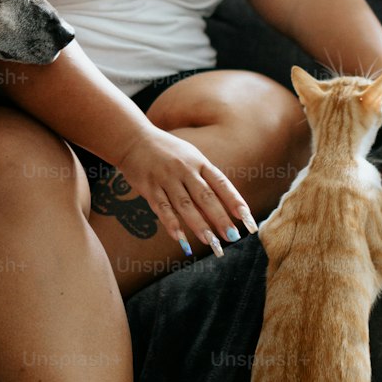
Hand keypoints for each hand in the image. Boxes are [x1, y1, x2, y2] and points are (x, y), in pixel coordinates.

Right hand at [114, 126, 257, 255]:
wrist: (134, 139)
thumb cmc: (167, 153)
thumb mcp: (190, 159)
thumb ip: (203, 182)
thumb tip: (220, 212)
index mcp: (199, 162)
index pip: (221, 184)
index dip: (235, 202)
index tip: (247, 219)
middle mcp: (184, 170)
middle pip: (205, 197)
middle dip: (220, 218)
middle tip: (232, 237)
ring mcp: (166, 178)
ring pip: (185, 205)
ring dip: (199, 225)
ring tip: (212, 243)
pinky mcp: (149, 188)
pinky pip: (162, 209)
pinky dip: (171, 224)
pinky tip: (180, 239)